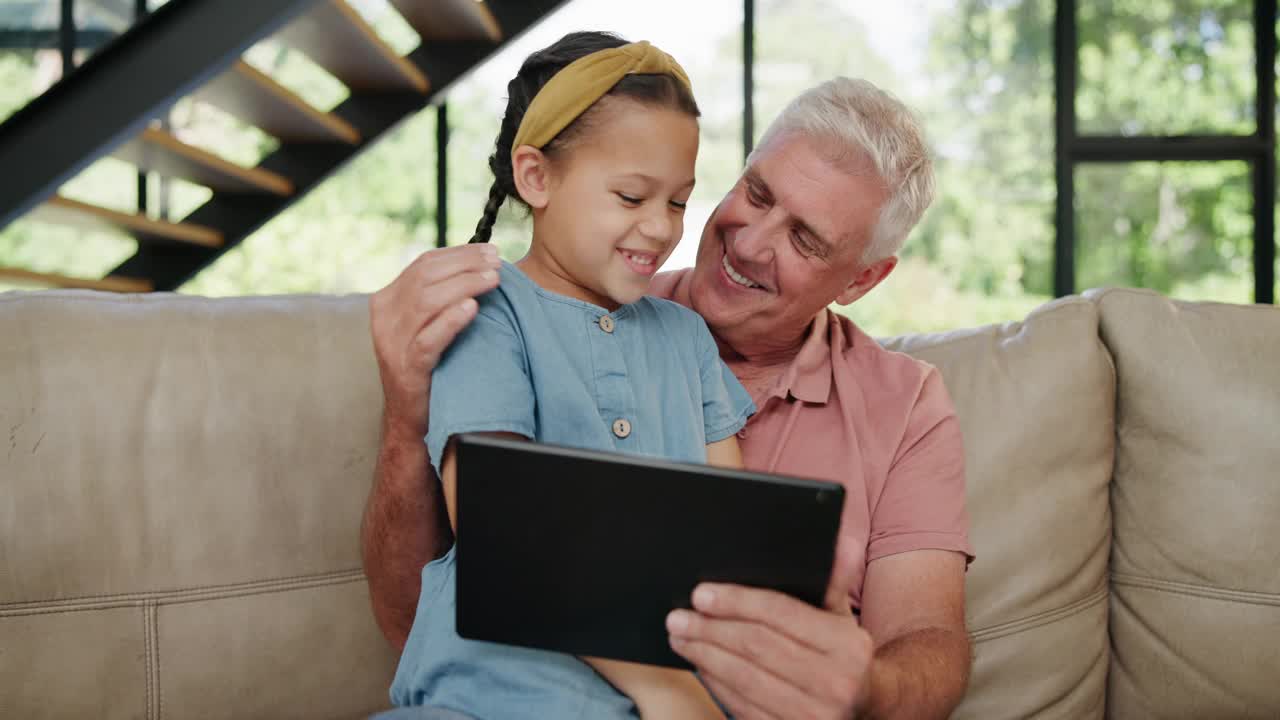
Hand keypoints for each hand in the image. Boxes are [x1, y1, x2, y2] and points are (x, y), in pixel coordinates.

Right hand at [369, 244, 500, 438]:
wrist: (410, 417)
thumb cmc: (426, 365)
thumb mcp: (423, 325)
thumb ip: (437, 296)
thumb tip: (477, 264)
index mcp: (387, 301)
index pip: (423, 264)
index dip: (459, 253)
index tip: (489, 250)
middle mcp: (385, 318)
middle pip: (426, 277)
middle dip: (465, 264)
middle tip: (497, 260)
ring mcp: (394, 343)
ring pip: (427, 301)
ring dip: (464, 285)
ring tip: (492, 279)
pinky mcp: (407, 368)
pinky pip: (428, 339)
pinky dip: (451, 320)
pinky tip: (473, 308)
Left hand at [667, 575, 872, 719]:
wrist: (866, 710)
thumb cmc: (844, 656)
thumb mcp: (844, 618)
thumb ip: (835, 581)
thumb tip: (842, 539)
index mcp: (847, 646)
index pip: (781, 614)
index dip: (737, 602)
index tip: (701, 594)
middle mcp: (834, 683)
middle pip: (756, 646)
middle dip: (710, 628)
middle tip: (678, 616)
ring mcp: (812, 715)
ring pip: (743, 678)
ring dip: (704, 655)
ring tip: (681, 637)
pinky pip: (742, 706)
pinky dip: (715, 683)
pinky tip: (700, 664)